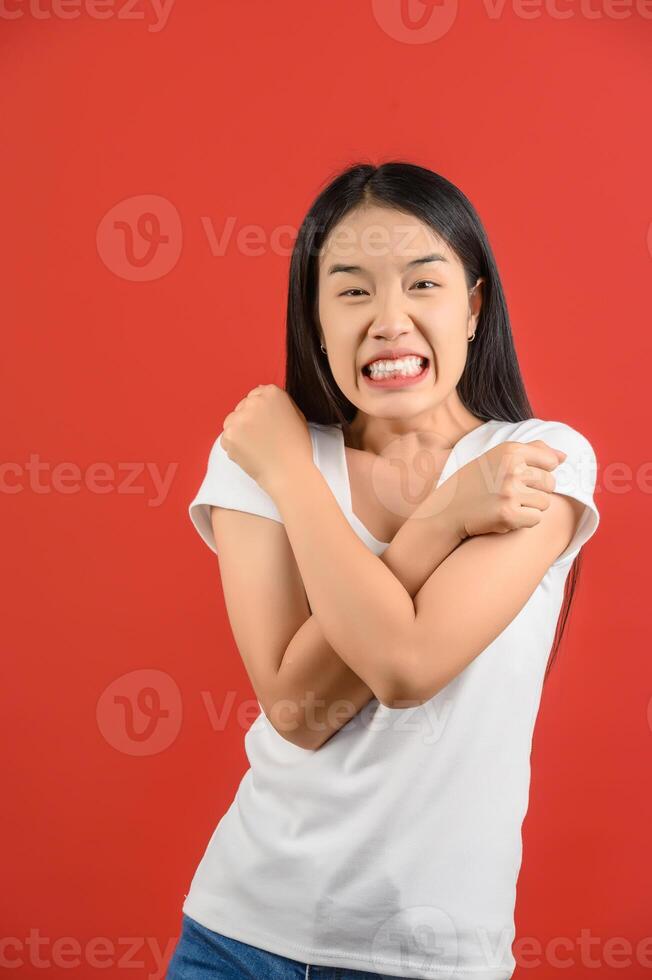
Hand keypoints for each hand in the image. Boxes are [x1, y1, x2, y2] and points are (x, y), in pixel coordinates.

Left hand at [221, 384, 312, 492]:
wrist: (289, 473)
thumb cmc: (296, 447)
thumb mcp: (296, 415)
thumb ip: (278, 401)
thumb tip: (261, 391)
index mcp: (272, 393)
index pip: (256, 395)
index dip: (261, 413)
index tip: (267, 425)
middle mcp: (254, 402)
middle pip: (242, 407)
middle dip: (249, 421)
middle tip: (263, 439)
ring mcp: (240, 418)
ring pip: (232, 421)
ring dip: (240, 433)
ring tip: (257, 447)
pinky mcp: (229, 435)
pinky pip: (226, 438)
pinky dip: (235, 447)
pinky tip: (251, 454)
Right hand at [437, 439, 567, 539]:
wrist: (448, 509)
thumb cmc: (476, 481)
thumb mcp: (499, 456)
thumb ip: (533, 451)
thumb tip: (564, 457)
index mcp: (511, 450)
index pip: (551, 462)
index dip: (540, 472)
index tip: (522, 477)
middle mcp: (512, 469)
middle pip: (550, 484)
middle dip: (536, 491)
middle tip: (512, 493)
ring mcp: (510, 492)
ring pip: (545, 503)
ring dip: (530, 507)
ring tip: (507, 504)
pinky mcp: (509, 514)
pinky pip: (536, 519)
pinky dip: (524, 521)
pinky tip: (506, 516)